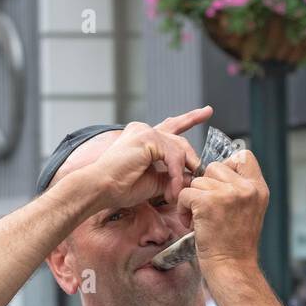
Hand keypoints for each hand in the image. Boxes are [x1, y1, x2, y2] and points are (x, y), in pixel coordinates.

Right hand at [85, 107, 212, 211]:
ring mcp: (145, 131)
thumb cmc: (119, 188)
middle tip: (194, 178)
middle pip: (179, 139)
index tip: (206, 112)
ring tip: (174, 194)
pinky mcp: (147, 138)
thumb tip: (189, 176)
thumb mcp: (153, 182)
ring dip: (179, 175)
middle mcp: (144, 130)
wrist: (100, 188)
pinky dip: (175, 175)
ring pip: (178, 150)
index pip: (171, 126)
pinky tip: (170, 189)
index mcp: (143, 138)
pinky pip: (173, 156)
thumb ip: (171, 176)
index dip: (189, 119)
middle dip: (190, 160)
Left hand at [175, 148, 268, 273]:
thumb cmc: (235, 246)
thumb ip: (240, 190)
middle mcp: (246, 188)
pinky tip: (192, 224)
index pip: (243, 156)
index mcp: (259, 189)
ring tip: (200, 220)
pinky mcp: (208, 203)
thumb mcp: (249, 212)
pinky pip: (185, 193)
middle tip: (208, 209)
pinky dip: (183, 209)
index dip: (227, 167)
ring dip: (193, 200)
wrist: (232, 269)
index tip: (220, 187)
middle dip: (206, 186)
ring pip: (197, 180)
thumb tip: (217, 172)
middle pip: (215, 166)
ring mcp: (228, 194)